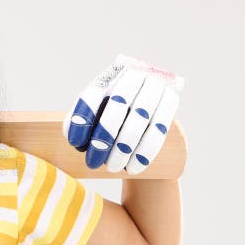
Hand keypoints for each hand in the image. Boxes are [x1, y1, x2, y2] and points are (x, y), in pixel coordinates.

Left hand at [62, 53, 184, 174]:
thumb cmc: (113, 109)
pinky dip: (144, 152)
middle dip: (103, 139)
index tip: (75, 143)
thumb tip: (74, 139)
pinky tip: (132, 168)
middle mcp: (132, 76)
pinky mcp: (170, 100)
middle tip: (92, 162)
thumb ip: (81, 120)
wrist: (148, 98)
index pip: (92, 95)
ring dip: (124, 149)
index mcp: (108, 76)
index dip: (82, 119)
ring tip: (111, 168)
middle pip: (117, 107)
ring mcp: (154, 86)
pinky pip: (159, 130)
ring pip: (140, 121)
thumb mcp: (96, 108)